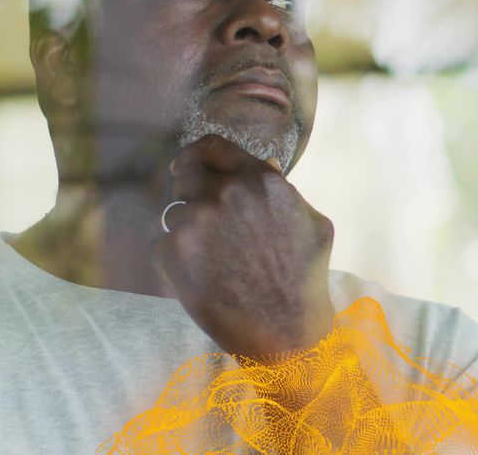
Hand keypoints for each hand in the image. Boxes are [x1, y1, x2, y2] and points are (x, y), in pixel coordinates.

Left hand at [155, 135, 335, 356]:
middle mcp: (224, 193)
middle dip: (192, 196)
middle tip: (204, 224)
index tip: (185, 167)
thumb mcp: (313, 223)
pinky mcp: (173, 253)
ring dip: (187, 232)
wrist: (285, 330)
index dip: (196, 156)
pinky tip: (202, 279)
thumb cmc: (306, 279)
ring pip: (175, 214)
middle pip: (186, 177)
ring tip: (211, 261)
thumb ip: (284, 191)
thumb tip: (265, 165)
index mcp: (259, 180)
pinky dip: (176, 260)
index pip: (213, 147)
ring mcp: (196, 222)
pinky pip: (164, 245)